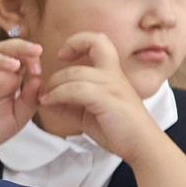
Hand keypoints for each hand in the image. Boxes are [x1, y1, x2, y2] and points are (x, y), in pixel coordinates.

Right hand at [0, 39, 44, 166]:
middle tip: (35, 50)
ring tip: (13, 64)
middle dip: (19, 47)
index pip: (20, 57)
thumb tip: (38, 80)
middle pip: (2, 50)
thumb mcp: (18, 118)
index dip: (31, 58)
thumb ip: (30, 100)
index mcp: (7, 79)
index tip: (39, 70)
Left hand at [36, 33, 164, 163]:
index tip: (63, 56)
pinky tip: (49, 103)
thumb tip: (47, 98)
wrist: (141, 145)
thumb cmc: (118, 130)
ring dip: (53, 84)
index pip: (98, 41)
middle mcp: (113, 74)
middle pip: (86, 50)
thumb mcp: (89, 113)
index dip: (78, 41)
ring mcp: (112, 85)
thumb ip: (70, 103)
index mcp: (112, 73)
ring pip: (75, 72)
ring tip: (44, 98)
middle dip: (58, 68)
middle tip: (45, 88)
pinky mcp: (107, 99)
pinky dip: (57, 94)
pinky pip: (75, 89)